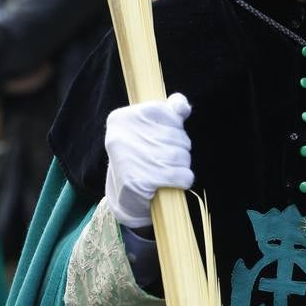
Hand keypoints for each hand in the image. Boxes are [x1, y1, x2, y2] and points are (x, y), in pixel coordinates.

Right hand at [105, 92, 192, 227]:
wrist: (125, 198)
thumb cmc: (143, 156)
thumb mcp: (151, 128)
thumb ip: (170, 111)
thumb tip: (182, 107)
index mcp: (121, 118)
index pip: (165, 111)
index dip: (174, 125)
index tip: (165, 138)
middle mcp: (120, 136)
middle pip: (175, 135)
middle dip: (180, 147)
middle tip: (168, 158)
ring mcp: (128, 159)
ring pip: (180, 155)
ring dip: (183, 164)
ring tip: (170, 169)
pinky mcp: (138, 182)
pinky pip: (180, 175)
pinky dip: (184, 179)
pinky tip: (177, 181)